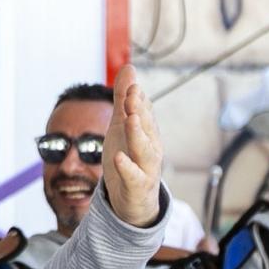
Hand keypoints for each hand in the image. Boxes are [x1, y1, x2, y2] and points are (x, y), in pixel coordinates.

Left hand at [100, 64, 162, 227]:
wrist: (135, 200)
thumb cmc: (130, 158)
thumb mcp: (122, 126)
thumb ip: (124, 99)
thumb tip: (129, 67)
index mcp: (146, 132)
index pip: (144, 112)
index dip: (136, 99)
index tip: (130, 84)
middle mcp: (150, 148)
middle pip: (146, 127)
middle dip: (139, 111)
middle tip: (131, 95)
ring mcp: (145, 168)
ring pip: (145, 150)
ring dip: (138, 134)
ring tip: (130, 120)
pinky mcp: (137, 186)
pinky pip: (133, 177)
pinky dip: (127, 168)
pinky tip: (118, 158)